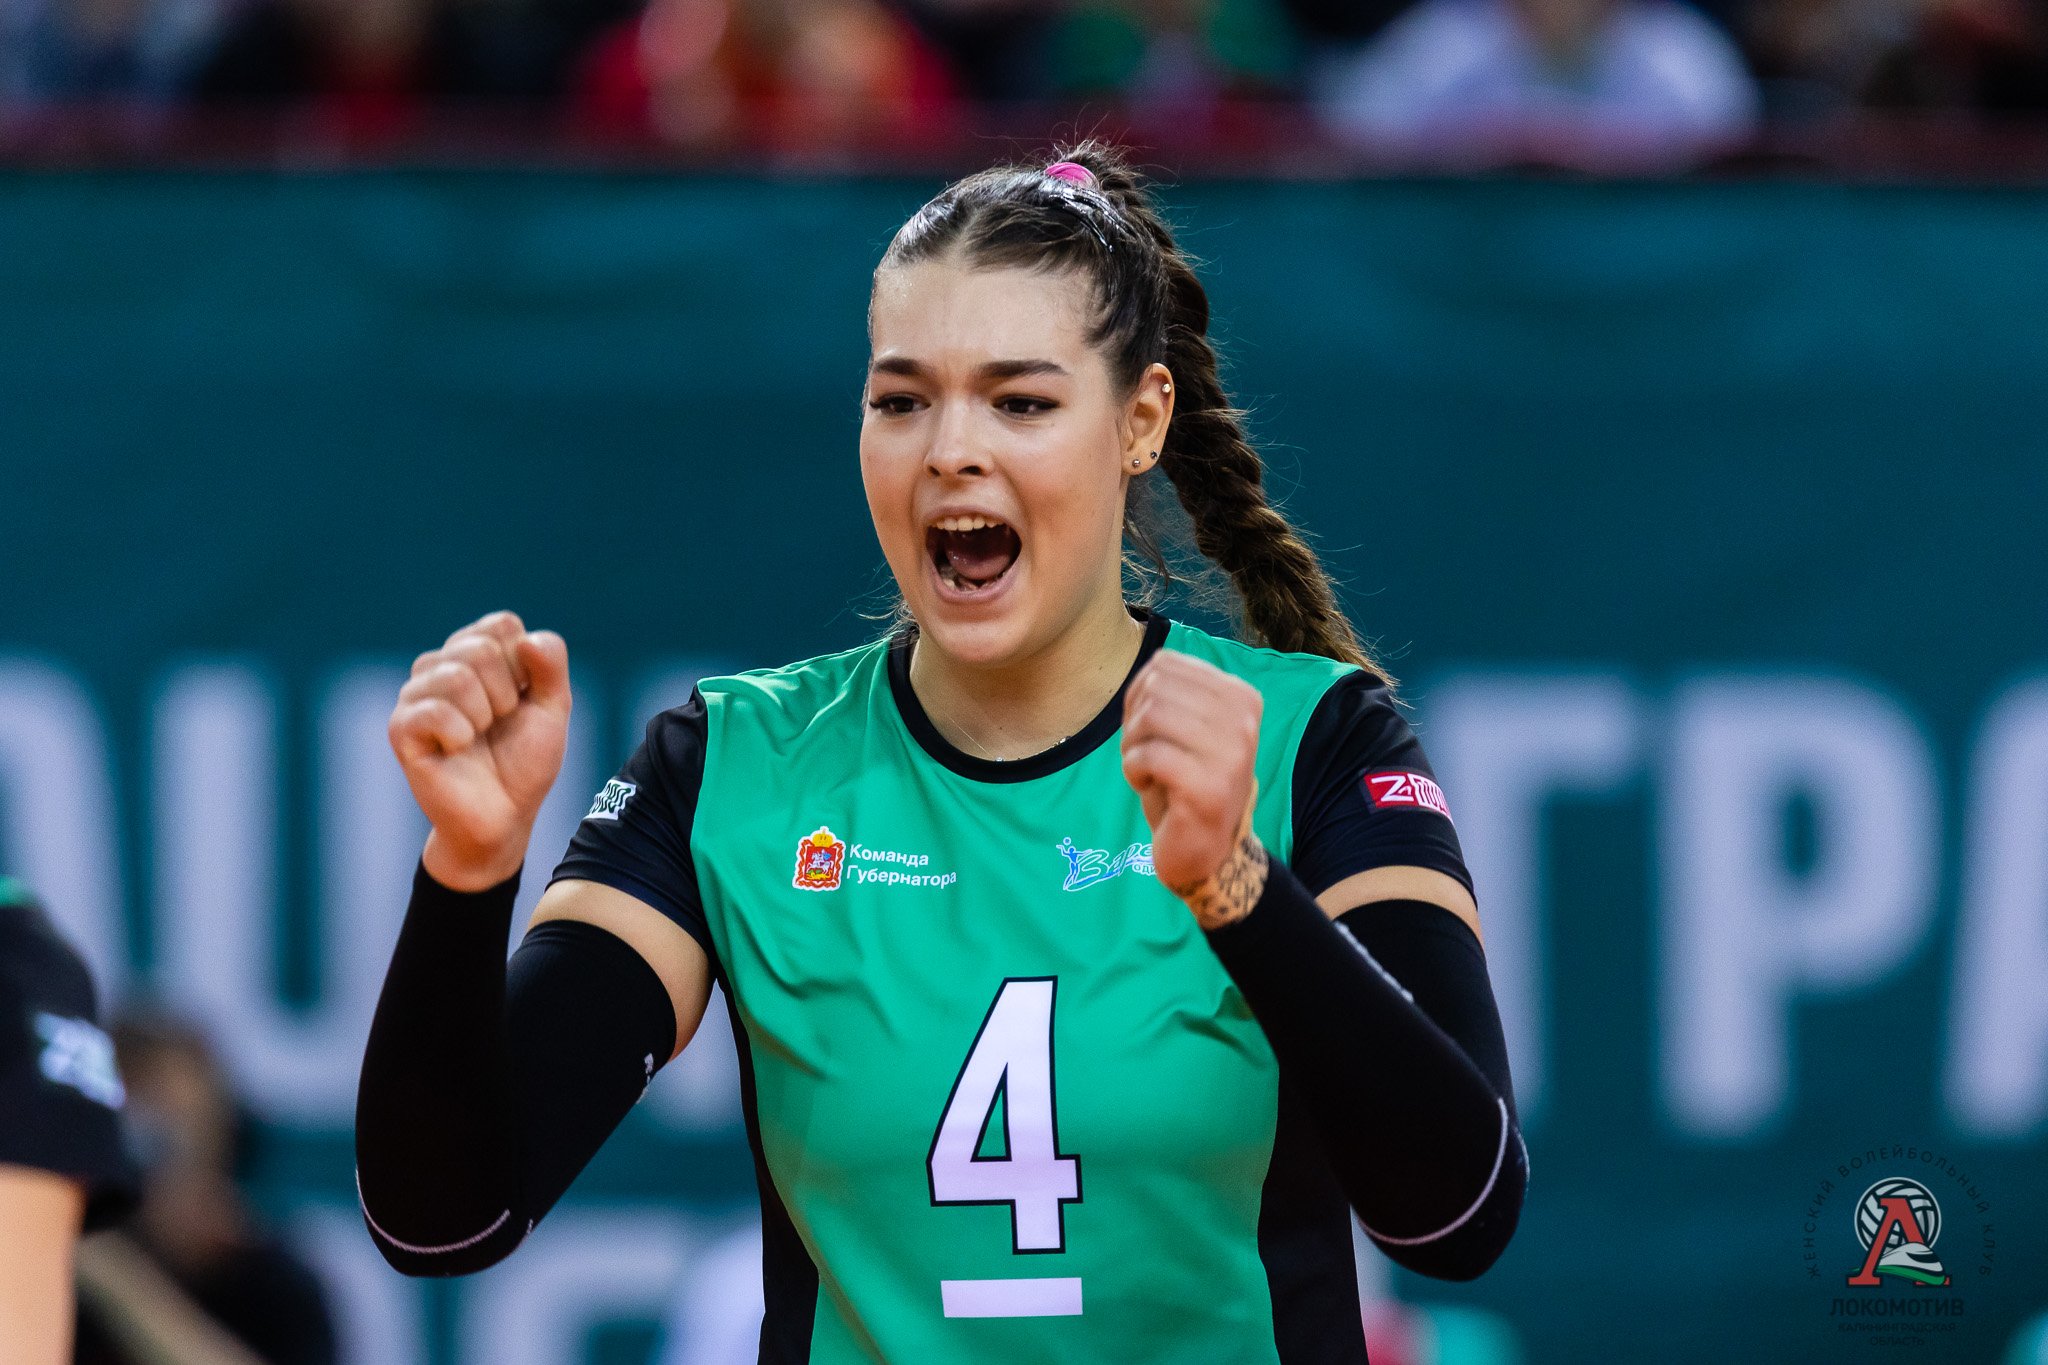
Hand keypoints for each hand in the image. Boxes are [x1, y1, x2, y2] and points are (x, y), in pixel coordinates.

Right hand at [389, 610, 570, 889]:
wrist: (504, 816)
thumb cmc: (524, 761)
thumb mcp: (553, 708)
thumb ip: (550, 665)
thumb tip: (527, 638)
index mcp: (475, 653)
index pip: (501, 625)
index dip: (525, 666)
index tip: (522, 699)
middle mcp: (440, 666)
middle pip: (481, 648)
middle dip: (506, 694)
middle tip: (498, 725)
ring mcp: (416, 694)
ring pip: (457, 676)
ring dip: (484, 716)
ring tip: (478, 738)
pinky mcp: (400, 727)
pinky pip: (435, 711)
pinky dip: (460, 735)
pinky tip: (457, 750)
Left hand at [1120, 650, 1265, 924]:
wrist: (1206, 850)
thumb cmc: (1186, 781)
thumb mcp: (1183, 727)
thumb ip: (1169, 690)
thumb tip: (1151, 668)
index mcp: (1241, 697)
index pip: (1166, 664)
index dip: (1139, 695)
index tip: (1151, 731)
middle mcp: (1244, 721)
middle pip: (1156, 687)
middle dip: (1133, 720)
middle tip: (1143, 753)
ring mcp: (1231, 754)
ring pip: (1151, 716)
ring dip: (1132, 745)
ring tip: (1144, 767)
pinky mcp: (1209, 788)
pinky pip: (1148, 755)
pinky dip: (1133, 769)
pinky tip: (1146, 785)